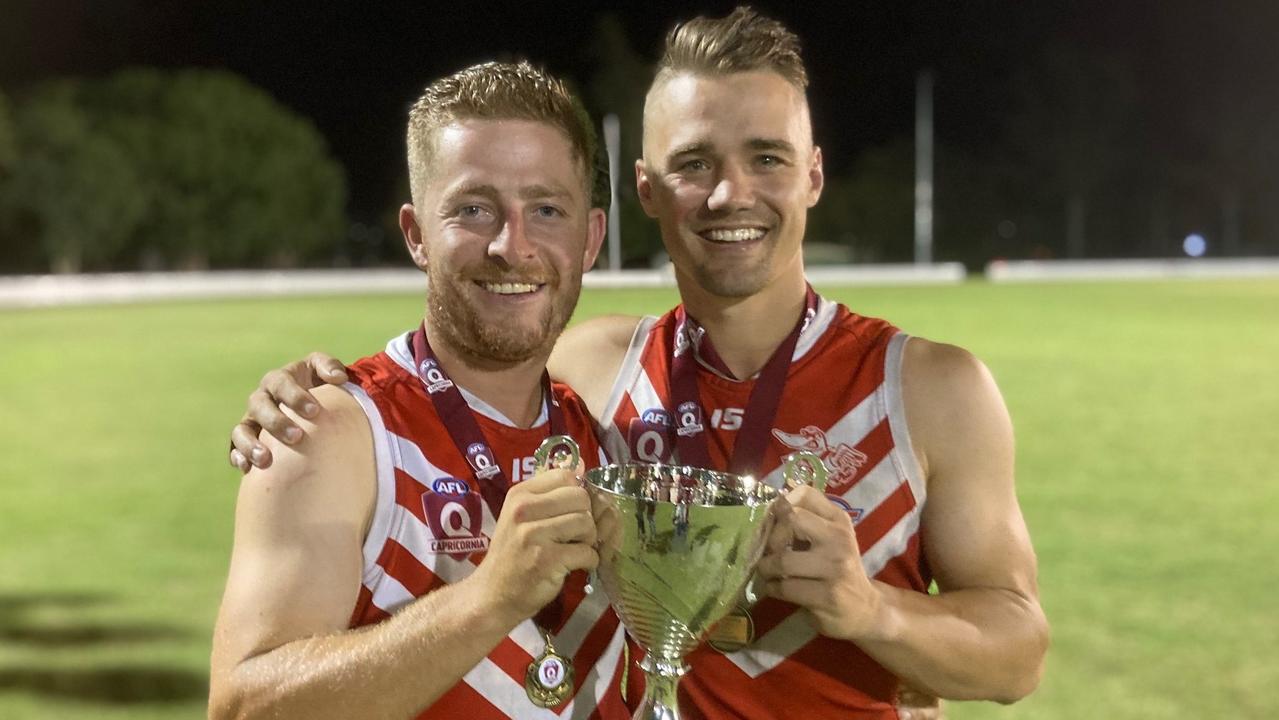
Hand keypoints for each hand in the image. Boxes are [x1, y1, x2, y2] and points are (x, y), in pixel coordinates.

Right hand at [229, 352, 348, 471]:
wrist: (309, 406)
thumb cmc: (318, 386)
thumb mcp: (323, 372)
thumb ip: (331, 367)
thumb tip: (338, 377)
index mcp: (279, 379)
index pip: (282, 383)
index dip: (295, 396)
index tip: (314, 412)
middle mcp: (262, 398)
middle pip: (259, 405)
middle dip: (276, 421)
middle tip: (297, 437)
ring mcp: (252, 419)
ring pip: (242, 428)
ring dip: (250, 443)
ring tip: (265, 459)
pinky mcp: (245, 439)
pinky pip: (235, 447)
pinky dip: (238, 456)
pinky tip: (247, 468)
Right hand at [468, 465, 598, 622]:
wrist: (492, 595)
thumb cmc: (512, 554)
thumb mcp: (523, 516)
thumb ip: (551, 493)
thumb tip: (582, 464)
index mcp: (520, 494)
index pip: (566, 476)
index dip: (577, 494)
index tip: (571, 513)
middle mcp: (524, 509)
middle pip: (581, 499)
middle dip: (586, 518)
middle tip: (575, 535)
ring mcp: (534, 534)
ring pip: (586, 523)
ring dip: (589, 540)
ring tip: (574, 550)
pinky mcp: (546, 560)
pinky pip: (587, 552)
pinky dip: (589, 561)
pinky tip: (575, 565)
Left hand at [756, 485, 885, 641]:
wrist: (865, 609)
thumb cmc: (837, 569)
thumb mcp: (829, 539)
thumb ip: (804, 523)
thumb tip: (768, 511)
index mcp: (839, 520)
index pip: (805, 493)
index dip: (780, 505)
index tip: (774, 522)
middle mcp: (840, 538)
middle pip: (792, 519)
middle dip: (771, 536)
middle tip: (769, 551)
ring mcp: (835, 567)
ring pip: (783, 560)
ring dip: (766, 567)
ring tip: (768, 572)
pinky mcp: (827, 596)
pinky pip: (784, 587)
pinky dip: (771, 588)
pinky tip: (776, 588)